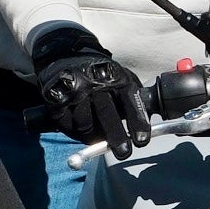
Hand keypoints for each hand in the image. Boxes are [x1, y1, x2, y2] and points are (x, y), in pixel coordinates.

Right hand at [35, 43, 151, 151]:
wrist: (66, 55)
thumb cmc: (100, 75)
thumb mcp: (122, 77)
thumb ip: (135, 97)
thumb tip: (153, 119)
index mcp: (116, 77)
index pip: (130, 100)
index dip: (137, 121)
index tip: (141, 140)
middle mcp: (94, 82)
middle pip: (106, 112)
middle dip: (116, 136)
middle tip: (123, 153)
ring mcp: (74, 90)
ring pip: (84, 123)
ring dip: (93, 135)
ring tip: (97, 135)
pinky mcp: (56, 98)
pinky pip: (67, 125)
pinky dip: (75, 132)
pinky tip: (81, 127)